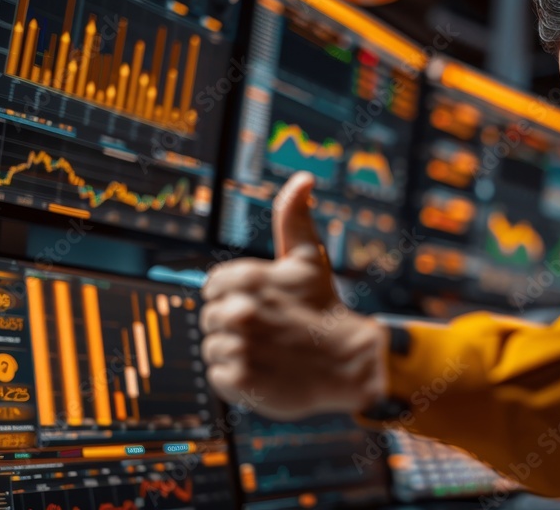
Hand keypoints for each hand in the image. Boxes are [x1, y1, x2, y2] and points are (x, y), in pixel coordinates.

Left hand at [199, 171, 386, 420]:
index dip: (233, 297)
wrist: (350, 363)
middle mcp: (241, 310)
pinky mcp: (240, 381)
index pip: (211, 287)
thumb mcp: (309, 258)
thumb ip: (294, 217)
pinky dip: (238, 379)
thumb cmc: (324, 309)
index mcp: (248, 277)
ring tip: (269, 352)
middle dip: (234, 326)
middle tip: (269, 332)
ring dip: (236, 352)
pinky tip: (266, 372)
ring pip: (213, 347)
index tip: (260, 306)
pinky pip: (218, 376)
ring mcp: (240, 346)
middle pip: (209, 318)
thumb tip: (303, 178)